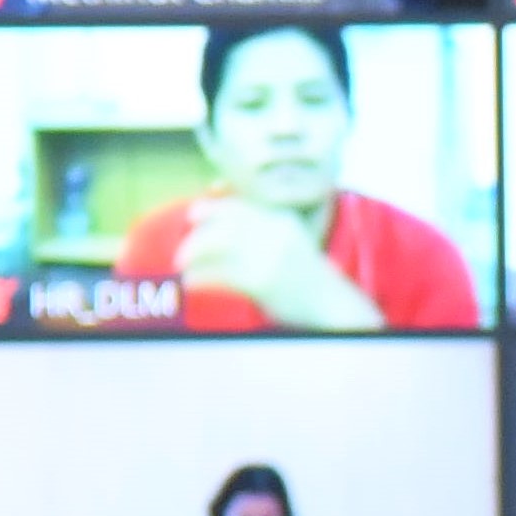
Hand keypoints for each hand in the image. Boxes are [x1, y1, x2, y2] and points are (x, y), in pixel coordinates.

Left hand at [173, 200, 372, 325]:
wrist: (334, 307)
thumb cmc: (309, 282)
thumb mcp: (291, 247)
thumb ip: (264, 236)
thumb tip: (225, 231)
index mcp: (282, 221)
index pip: (240, 208)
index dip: (213, 208)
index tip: (192, 214)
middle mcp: (275, 233)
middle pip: (224, 225)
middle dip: (198, 236)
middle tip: (181, 252)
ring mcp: (269, 256)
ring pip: (217, 246)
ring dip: (194, 255)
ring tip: (181, 267)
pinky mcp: (261, 280)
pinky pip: (220, 273)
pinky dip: (200, 277)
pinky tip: (191, 283)